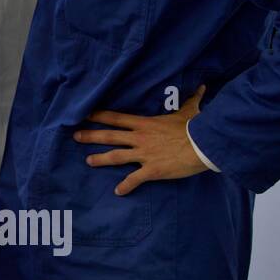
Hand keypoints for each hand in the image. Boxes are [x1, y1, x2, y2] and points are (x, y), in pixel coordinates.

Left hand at [75, 86, 208, 195]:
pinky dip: (126, 186)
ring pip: (116, 156)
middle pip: (110, 136)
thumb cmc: (196, 127)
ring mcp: (144, 154)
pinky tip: (118, 192)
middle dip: (91, 135)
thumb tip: (202, 87)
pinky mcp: (152, 170)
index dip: (99, 116)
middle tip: (75, 136)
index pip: (117, 118)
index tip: (85, 115)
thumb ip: (192, 99)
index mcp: (145, 124)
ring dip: (100, 159)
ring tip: (88, 161)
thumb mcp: (191, 111)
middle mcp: (140, 138)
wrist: (204, 146)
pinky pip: (135, 179)